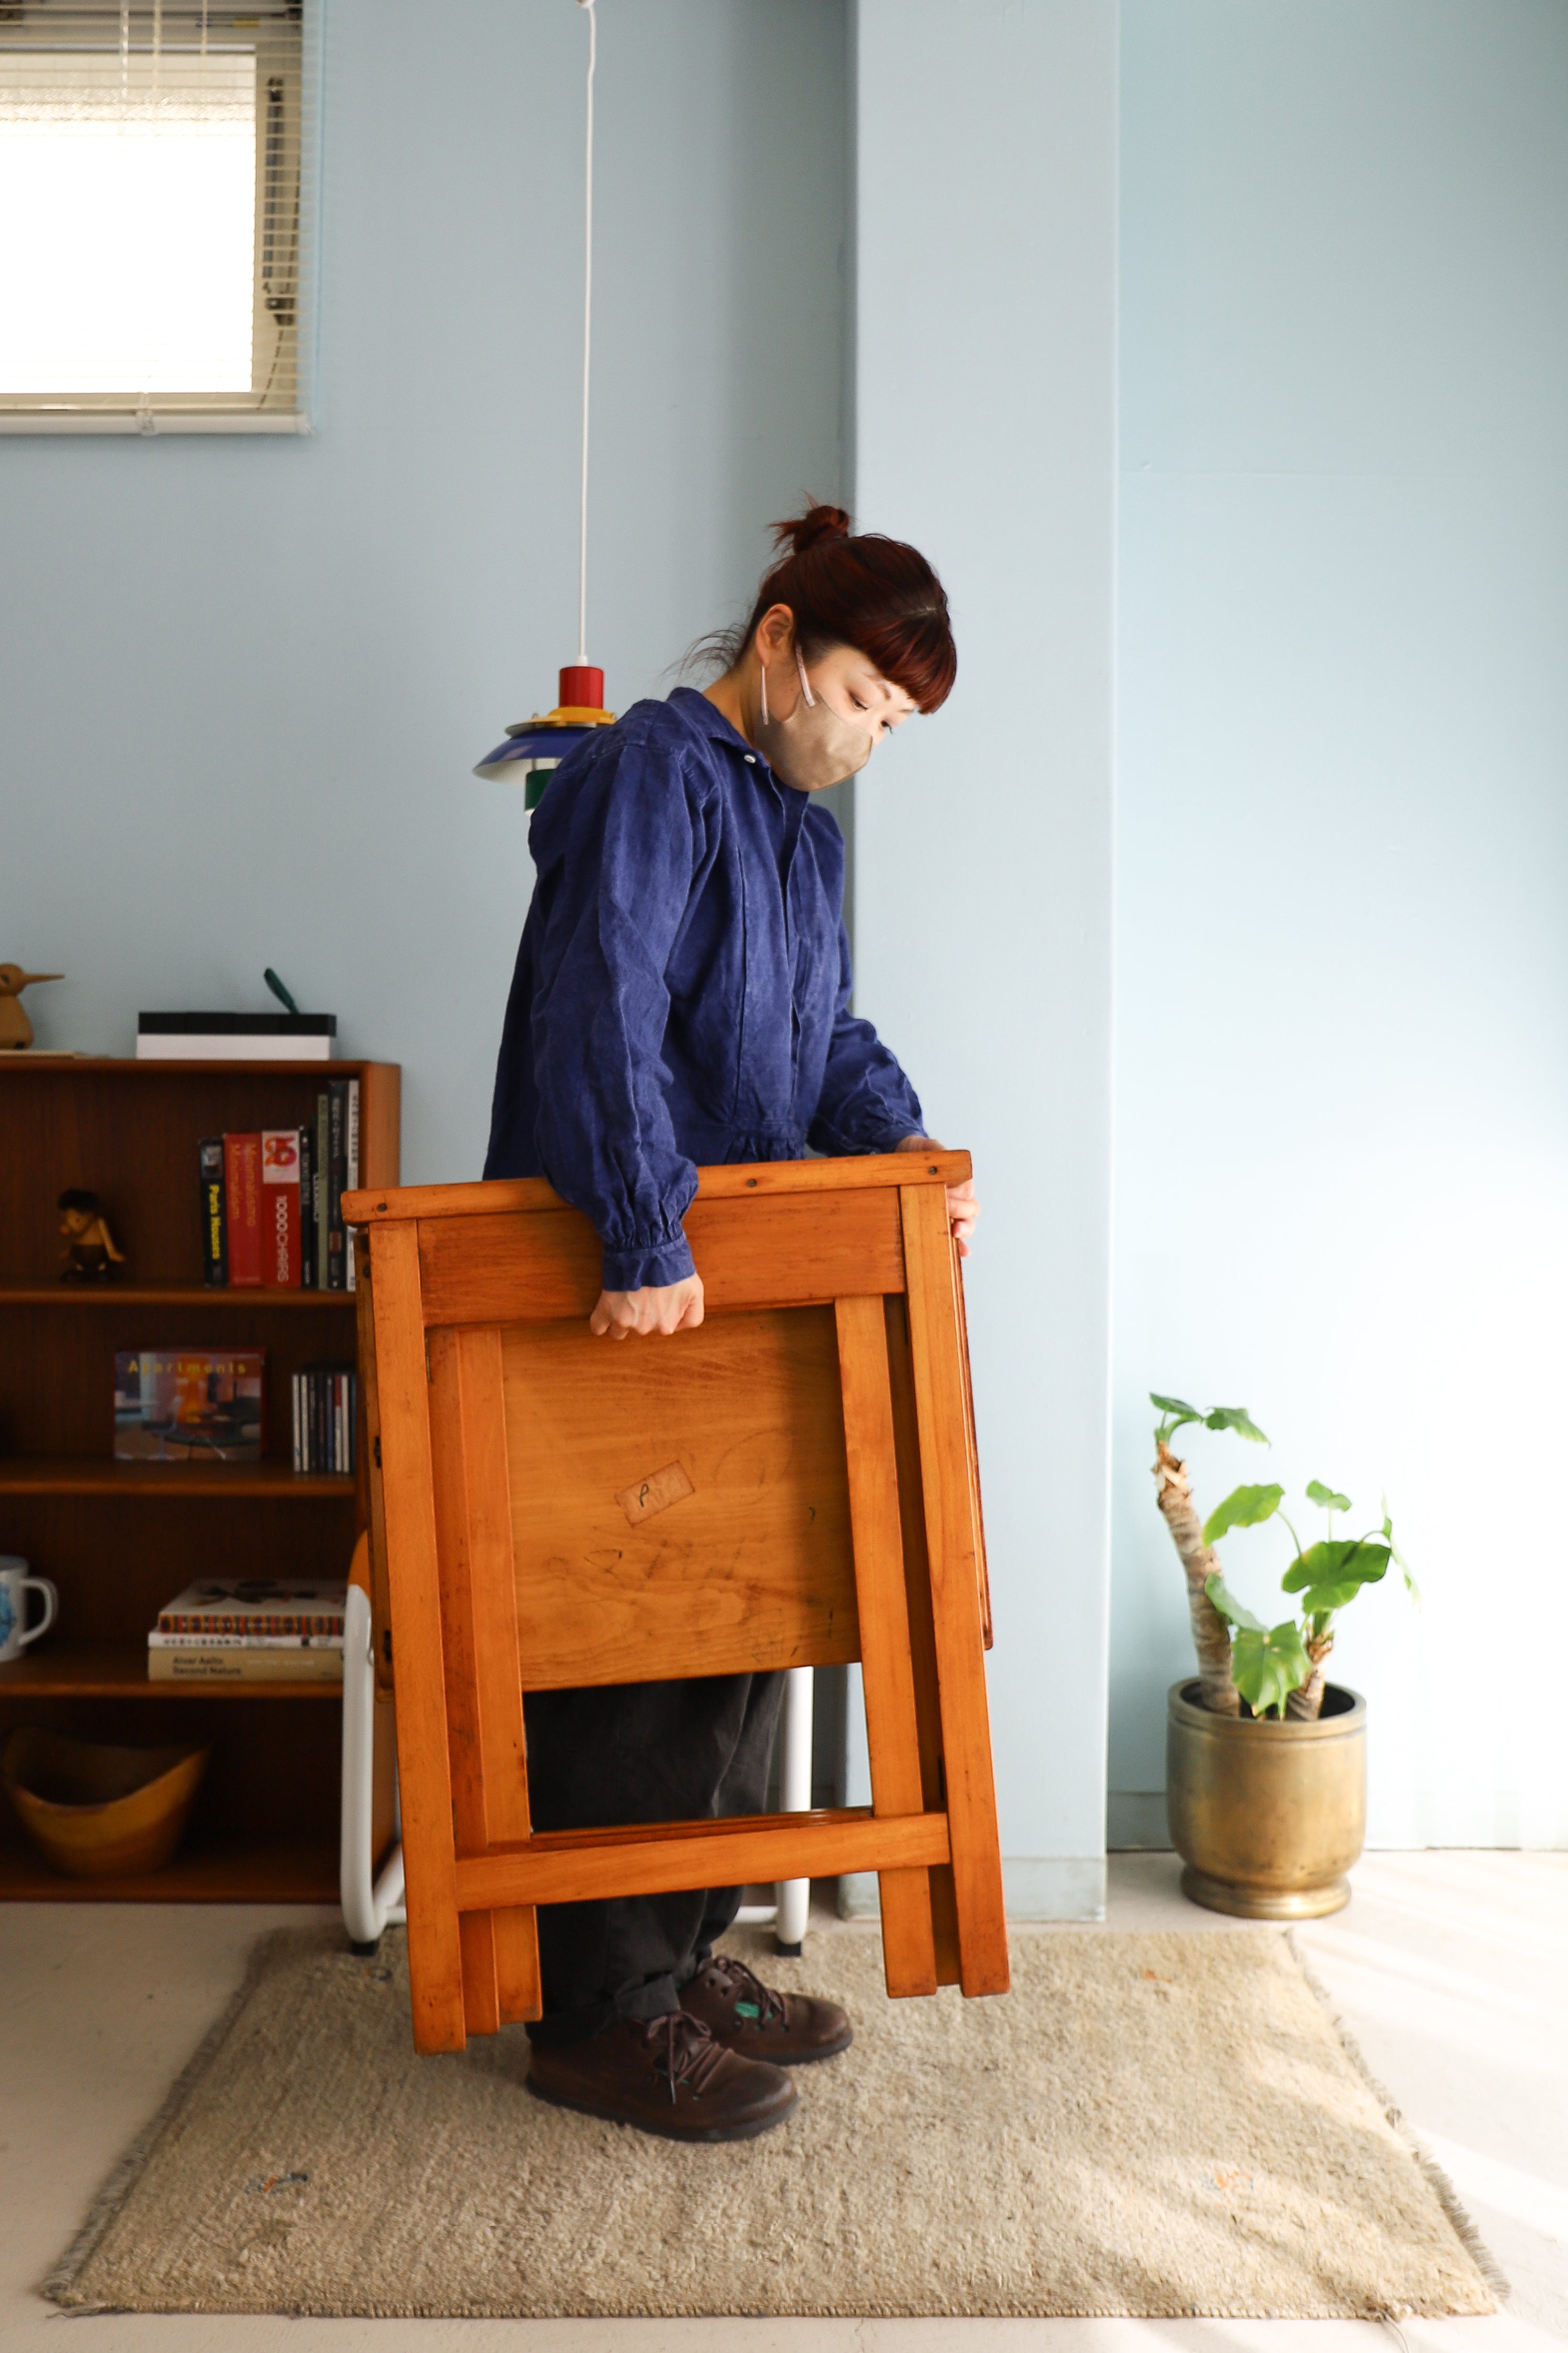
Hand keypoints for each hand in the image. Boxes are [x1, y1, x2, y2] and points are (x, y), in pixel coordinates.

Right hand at [589, 1274, 704, 1338]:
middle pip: (639, 1329)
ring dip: (621, 1319)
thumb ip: (692, 1317)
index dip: (660, 1313)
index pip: (661, 1328)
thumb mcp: (696, 1293)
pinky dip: (600, 1323)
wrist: (650, 1249)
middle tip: (642, 1294)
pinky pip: (597, 1327)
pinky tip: (606, 1313)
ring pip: (618, 1331)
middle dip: (640, 1315)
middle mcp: (644, 1328)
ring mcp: (623, 1321)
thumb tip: (678, 1326)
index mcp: (666, 1326)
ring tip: (625, 1300)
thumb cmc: (673, 1268)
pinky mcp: (606, 1310)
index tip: (658, 1298)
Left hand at [896, 1133, 978, 1258]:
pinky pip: (956, 1238)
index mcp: (958, 1180)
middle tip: (944, 1208)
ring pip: (967, 1223)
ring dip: (964, 1229)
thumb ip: (936, 1151)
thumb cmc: (916, 1154)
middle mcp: (958, 1198)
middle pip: (970, 1208)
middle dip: (959, 1210)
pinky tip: (962, 1252)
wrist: (902, 1161)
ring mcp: (952, 1212)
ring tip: (955, 1231)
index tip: (946, 1195)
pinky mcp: (941, 1224)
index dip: (958, 1194)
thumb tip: (944, 1158)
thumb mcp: (926, 1148)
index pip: (966, 1190)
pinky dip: (960, 1246)